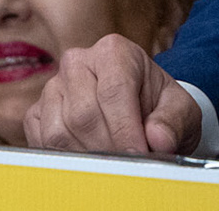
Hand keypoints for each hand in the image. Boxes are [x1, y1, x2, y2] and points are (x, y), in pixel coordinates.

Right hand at [22, 33, 201, 154]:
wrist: (140, 106)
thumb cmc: (159, 105)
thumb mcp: (180, 109)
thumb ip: (173, 122)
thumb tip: (158, 139)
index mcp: (114, 51)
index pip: (114, 91)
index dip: (125, 129)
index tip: (138, 155)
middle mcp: (78, 62)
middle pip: (85, 115)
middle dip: (108, 148)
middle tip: (127, 166)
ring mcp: (53, 87)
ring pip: (60, 132)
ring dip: (88, 156)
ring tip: (112, 163)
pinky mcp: (37, 112)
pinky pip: (43, 142)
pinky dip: (66, 159)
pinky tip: (90, 160)